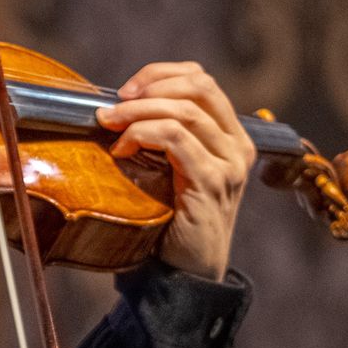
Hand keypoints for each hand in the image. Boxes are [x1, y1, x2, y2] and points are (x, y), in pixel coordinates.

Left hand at [95, 62, 255, 280]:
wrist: (185, 274)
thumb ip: (161, 133)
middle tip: (115, 104)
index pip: (202, 80)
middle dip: (150, 86)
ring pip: (185, 111)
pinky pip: (177, 139)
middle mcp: (237, 146)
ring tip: (110, 124)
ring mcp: (229, 166)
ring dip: (138, 111)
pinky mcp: (212, 185)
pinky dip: (143, 134)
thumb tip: (116, 102)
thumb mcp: (169, 166)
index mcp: (230, 135)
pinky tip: (123, 149)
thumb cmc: (169, 218)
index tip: (126, 88)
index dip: (161, 74)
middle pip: (199, 87)